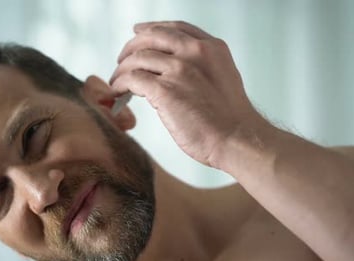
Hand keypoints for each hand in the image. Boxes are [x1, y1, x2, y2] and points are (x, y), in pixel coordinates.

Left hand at [110, 21, 263, 167]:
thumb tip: (173, 69)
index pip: (175, 28)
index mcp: (211, 48)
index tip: (139, 32)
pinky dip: (120, 83)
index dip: (152, 28)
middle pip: (152, 36)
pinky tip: (118, 91)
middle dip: (132, 46)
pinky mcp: (165, 90)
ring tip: (117, 80)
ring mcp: (179, 69)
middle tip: (122, 59)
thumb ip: (201, 67)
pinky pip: (132, 78)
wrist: (237, 139)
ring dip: (122, 68)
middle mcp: (195, 52)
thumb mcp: (223, 78)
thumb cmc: (230, 119)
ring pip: (138, 57)